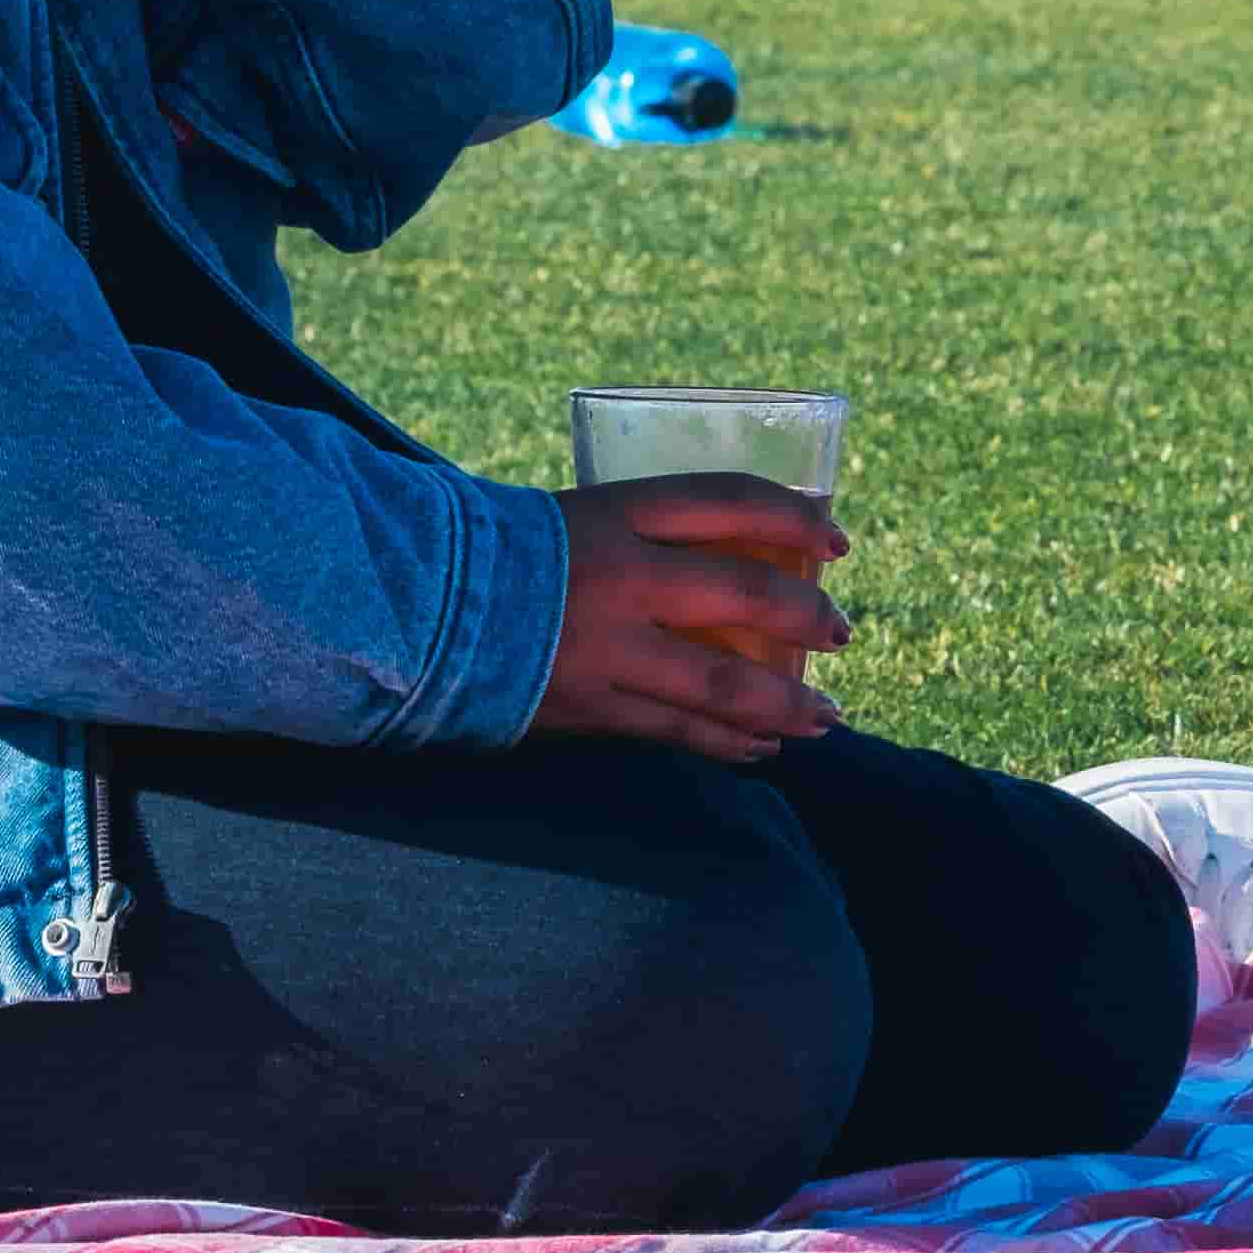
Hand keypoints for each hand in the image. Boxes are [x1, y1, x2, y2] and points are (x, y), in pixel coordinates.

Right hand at [528, 480, 846, 762]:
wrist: (411, 608)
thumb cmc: (500, 554)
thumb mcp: (578, 518)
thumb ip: (647, 537)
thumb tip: (734, 566)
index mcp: (616, 513)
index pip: (730, 502)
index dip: (795, 518)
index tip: (837, 540)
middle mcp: (622, 578)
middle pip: (745, 594)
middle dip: (805, 619)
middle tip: (841, 634)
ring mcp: (607, 649)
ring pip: (722, 684)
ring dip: (785, 705)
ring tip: (827, 718)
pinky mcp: (587, 706)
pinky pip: (675, 731)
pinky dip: (727, 743)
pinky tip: (762, 750)